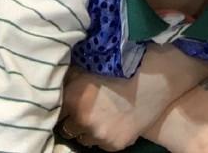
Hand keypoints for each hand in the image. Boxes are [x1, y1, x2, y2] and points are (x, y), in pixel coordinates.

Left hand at [60, 48, 207, 150]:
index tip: (65, 101)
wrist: (155, 77)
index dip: (60, 104)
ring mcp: (99, 136)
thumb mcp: (92, 64)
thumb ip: (71, 74)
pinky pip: (100, 144)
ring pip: (82, 139)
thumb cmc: (123, 65)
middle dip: (72, 119)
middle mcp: (81, 121)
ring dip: (86, 129)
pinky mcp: (114, 145)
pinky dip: (103, 135)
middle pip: (66, 128)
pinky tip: (111, 120)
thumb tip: (54, 78)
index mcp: (73, 99)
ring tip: (98, 115)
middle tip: (82, 108)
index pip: (53, 110)